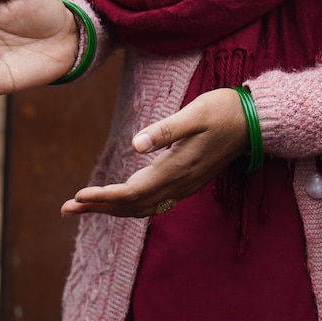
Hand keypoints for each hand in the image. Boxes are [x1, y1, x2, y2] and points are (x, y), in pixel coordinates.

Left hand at [61, 88, 250, 217]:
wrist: (254, 121)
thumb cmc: (223, 110)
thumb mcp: (194, 114)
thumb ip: (166, 130)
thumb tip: (136, 145)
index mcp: (176, 169)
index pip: (132, 192)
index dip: (103, 197)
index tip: (78, 196)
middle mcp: (179, 184)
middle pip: (132, 206)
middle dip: (98, 208)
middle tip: (67, 209)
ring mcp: (185, 186)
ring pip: (142, 207)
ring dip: (112, 209)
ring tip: (84, 207)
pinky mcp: (187, 182)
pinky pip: (154, 202)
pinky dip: (130, 205)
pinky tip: (117, 200)